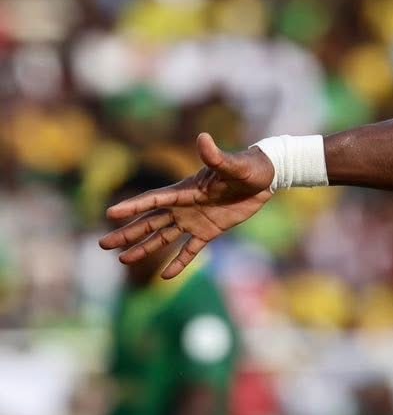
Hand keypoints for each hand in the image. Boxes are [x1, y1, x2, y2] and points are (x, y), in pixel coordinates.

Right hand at [100, 132, 277, 277]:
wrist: (266, 178)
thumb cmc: (248, 167)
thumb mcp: (232, 164)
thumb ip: (215, 156)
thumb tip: (203, 138)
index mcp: (185, 190)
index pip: (153, 200)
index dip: (133, 207)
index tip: (110, 214)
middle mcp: (184, 207)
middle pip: (150, 222)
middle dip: (127, 233)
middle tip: (103, 244)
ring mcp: (194, 220)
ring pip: (163, 238)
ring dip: (144, 248)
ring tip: (122, 260)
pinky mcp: (209, 231)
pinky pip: (190, 250)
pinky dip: (179, 262)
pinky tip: (165, 277)